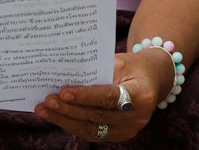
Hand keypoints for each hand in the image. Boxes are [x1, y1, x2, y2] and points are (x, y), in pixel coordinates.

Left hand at [33, 47, 173, 142]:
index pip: (109, 97)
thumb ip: (97, 71)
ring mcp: (130, 129)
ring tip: (45, 110)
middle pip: (97, 116)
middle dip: (68, 109)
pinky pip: (93, 133)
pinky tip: (57, 116)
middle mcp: (138, 116)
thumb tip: (66, 80)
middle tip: (47, 100)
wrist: (153, 78)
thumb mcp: (119, 61)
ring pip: (92, 130)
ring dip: (65, 120)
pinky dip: (73, 125)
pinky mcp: (121, 135)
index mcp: (141, 93)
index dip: (85, 96)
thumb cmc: (133, 66)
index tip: (63, 91)